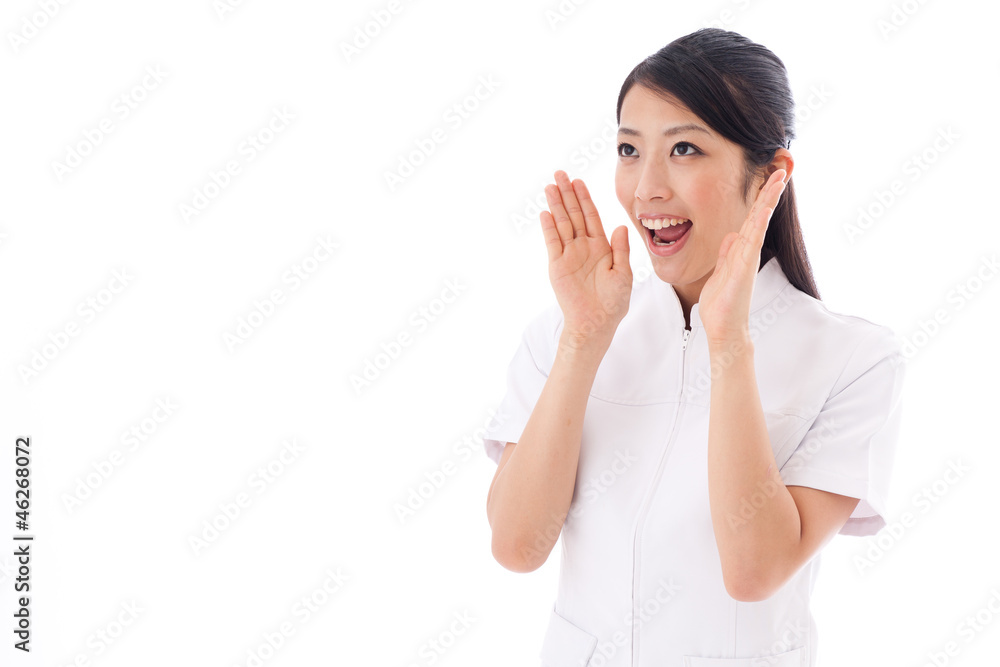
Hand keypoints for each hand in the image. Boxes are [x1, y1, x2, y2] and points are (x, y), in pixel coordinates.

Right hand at [540, 170, 631, 349]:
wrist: (595, 323)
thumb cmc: (612, 303)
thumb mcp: (624, 274)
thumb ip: (621, 250)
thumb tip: (620, 226)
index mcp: (601, 247)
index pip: (591, 217)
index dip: (585, 198)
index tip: (579, 182)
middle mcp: (583, 247)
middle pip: (574, 215)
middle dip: (567, 194)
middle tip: (560, 174)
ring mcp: (569, 255)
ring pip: (562, 224)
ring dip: (556, 205)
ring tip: (550, 187)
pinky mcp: (557, 266)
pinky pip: (553, 243)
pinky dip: (549, 228)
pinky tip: (546, 213)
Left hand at [699, 169, 786, 346]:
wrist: (723, 328)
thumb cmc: (721, 304)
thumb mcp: (720, 271)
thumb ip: (727, 253)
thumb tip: (731, 236)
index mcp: (741, 250)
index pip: (751, 218)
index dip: (759, 198)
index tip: (768, 178)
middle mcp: (748, 251)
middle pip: (760, 215)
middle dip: (770, 192)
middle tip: (781, 169)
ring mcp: (748, 258)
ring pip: (759, 223)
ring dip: (768, 200)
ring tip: (778, 179)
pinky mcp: (745, 268)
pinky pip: (752, 241)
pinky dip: (758, 224)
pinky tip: (764, 209)